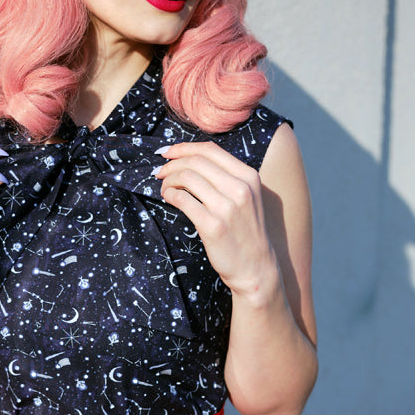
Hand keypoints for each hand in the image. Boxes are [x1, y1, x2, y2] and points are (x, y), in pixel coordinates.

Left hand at [155, 141, 277, 296]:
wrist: (255, 267)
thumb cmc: (245, 231)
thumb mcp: (246, 197)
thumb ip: (225, 177)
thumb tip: (188, 159)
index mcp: (249, 176)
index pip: (210, 149)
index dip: (183, 147)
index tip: (167, 152)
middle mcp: (240, 188)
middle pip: (195, 161)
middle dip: (171, 163)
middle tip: (159, 172)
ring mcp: (227, 207)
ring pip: (187, 178)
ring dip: (168, 180)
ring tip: (164, 188)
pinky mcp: (213, 225)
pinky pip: (182, 200)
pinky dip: (170, 195)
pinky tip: (169, 198)